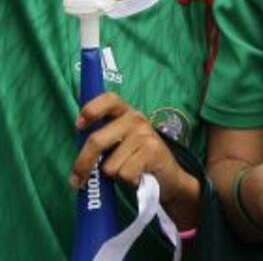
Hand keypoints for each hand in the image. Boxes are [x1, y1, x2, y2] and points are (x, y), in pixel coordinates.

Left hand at [70, 93, 195, 210]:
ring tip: (127, 172)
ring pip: (109, 164)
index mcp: (125, 112)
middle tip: (77, 181)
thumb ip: (101, 142)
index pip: (109, 99)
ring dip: (114, 175)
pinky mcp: (152, 150)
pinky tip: (137, 177)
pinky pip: (124, 173)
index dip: (91, 110)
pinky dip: (127, 181)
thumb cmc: (135, 160)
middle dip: (83, 164)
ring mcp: (145, 133)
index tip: (79, 126)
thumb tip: (77, 157)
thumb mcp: (119, 145)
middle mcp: (136, 118)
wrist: (167, 177)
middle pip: (96, 140)